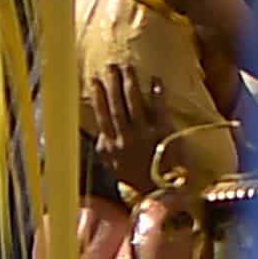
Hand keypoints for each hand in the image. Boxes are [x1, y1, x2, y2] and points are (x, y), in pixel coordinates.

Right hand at [82, 60, 169, 195]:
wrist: (158, 192)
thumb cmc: (135, 178)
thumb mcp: (112, 165)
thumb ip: (104, 148)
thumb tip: (98, 131)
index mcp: (111, 144)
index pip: (102, 115)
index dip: (98, 96)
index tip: (95, 79)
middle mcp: (125, 137)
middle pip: (116, 105)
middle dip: (112, 84)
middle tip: (111, 66)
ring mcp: (143, 134)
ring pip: (133, 103)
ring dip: (130, 83)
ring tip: (128, 67)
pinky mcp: (162, 133)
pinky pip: (158, 110)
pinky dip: (157, 94)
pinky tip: (155, 80)